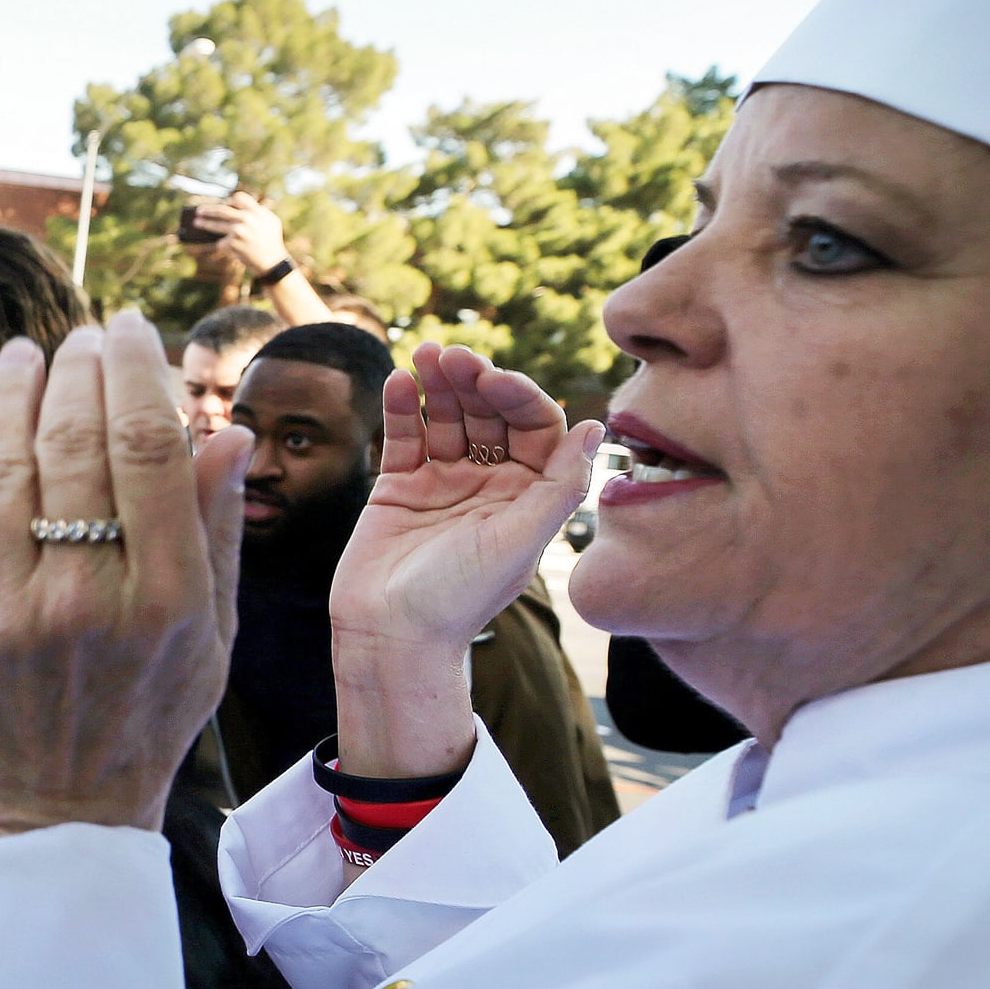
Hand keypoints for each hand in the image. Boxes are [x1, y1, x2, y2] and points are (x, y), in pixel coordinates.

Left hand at [0, 309, 251, 842]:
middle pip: (76, 442)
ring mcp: (7, 613)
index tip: (128, 332)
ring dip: (12, 391)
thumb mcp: (211, 637)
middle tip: (79, 341)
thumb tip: (224, 431)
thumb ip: (219, 533)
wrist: (54, 813)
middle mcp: (87, 599)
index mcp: (167, 597)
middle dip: (77, 369)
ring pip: (4, 464)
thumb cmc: (143, 716)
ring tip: (24, 357)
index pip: (148, 446)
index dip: (135, 371)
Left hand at [189, 191, 288, 275]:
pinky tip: (226, 247)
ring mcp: (238, 231)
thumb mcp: (271, 221)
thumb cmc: (272, 241)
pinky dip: (222, 245)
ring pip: (216, 225)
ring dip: (204, 224)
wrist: (272, 262)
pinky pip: (221, 242)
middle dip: (209, 210)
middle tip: (199, 211)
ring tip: (196, 223)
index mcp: (256, 211)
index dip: (232, 200)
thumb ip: (258, 212)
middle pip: (222, 210)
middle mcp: (246, 219)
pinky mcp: (232, 244)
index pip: (239, 197)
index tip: (226, 202)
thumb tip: (236, 208)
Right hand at [327, 343, 601, 775]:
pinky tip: (400, 382)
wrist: (392, 634)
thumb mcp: (521, 540)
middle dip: (474, 381)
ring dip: (439, 384)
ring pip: (447, 417)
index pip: (535, 425)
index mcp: (529, 494)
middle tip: (452, 355)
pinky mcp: (400, 486)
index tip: (493, 378)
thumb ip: (560, 484)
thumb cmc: (460, 596)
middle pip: (489, 414)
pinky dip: (403, 408)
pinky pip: (405, 436)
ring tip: (424, 355)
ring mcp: (444, 481)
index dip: (517, 395)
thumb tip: (597, 426)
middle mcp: (490, 482)